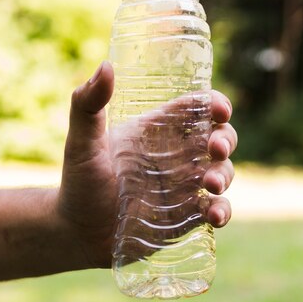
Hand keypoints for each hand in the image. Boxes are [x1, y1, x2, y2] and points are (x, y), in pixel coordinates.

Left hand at [55, 61, 236, 267]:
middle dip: (225, 138)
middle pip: (219, 136)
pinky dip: (223, 210)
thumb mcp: (81, 143)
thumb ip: (87, 105)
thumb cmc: (78, 184)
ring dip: (224, 174)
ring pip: (223, 171)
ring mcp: (186, 185)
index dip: (215, 104)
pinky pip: (216, 208)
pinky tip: (214, 216)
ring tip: (210, 185)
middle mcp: (178, 155)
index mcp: (158, 131)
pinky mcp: (188, 215)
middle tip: (215, 149)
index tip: (220, 110)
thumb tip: (106, 65)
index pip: (197, 108)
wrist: (77, 236)